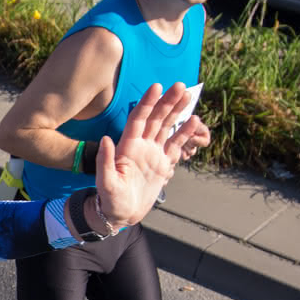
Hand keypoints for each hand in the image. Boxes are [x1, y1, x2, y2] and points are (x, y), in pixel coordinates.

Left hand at [94, 82, 206, 228]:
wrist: (122, 214)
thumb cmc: (110, 200)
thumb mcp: (106, 183)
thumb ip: (105, 161)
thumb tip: (107, 139)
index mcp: (128, 146)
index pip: (138, 118)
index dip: (147, 102)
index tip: (156, 86)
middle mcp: (141, 145)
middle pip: (156, 118)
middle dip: (167, 102)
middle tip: (180, 85)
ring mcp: (153, 153)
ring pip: (166, 127)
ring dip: (177, 112)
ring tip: (188, 95)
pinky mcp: (163, 164)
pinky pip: (175, 145)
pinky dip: (184, 133)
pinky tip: (193, 120)